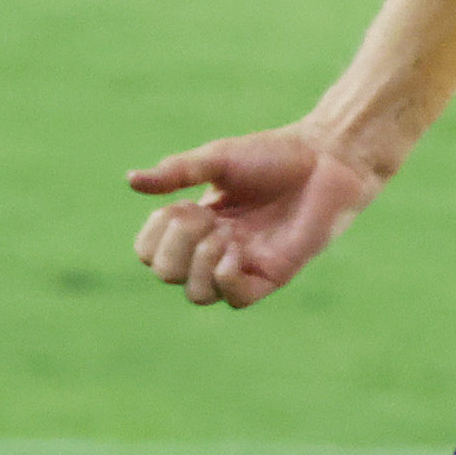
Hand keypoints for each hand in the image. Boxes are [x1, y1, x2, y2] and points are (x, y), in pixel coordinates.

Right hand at [127, 124, 388, 307]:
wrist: (325, 159)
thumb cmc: (274, 154)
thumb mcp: (216, 159)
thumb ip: (175, 173)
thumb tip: (130, 181)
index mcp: (196, 222)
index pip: (151, 253)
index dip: (152, 237)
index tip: (176, 206)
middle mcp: (214, 248)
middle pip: (168, 275)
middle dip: (174, 246)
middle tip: (202, 218)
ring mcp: (243, 265)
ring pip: (198, 295)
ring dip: (199, 263)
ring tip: (222, 236)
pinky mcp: (272, 275)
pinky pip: (236, 300)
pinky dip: (225, 279)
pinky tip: (236, 251)